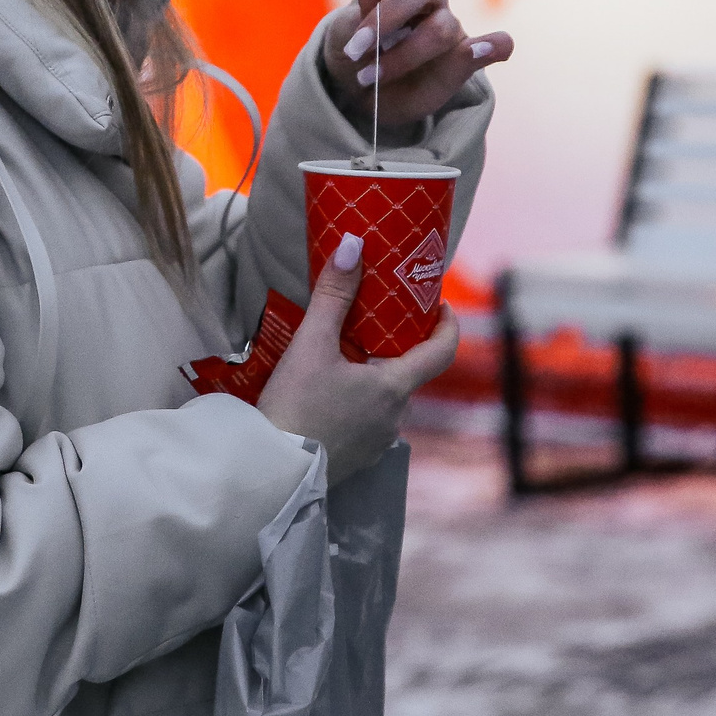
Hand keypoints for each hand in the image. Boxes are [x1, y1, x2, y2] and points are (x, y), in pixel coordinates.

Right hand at [258, 230, 460, 484]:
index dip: (446, 323)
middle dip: (394, 346)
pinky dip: (356, 401)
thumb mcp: (310, 344)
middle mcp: (395, 416)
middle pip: (407, 372)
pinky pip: (367, 420)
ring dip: (371, 375)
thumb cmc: (294, 405)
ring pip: (385, 397)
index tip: (439, 303)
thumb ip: (333, 294)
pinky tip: (326, 394)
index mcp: (394, 387)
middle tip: (370, 321)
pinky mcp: (357, 459)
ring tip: (339, 356)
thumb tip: (354, 244)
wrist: (269, 471)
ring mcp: (377, 442)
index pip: (442, 351)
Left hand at [322, 0, 512, 131]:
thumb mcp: (344, 33)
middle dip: (385, 19)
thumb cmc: (353, 53)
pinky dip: (493, 46)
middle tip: (354, 50)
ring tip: (368, 77)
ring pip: (441, 29)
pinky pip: (494, 47)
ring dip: (403, 55)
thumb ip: (359, 11)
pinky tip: (489, 49)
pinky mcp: (463, 61)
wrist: (361, 94)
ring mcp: (449, 27)